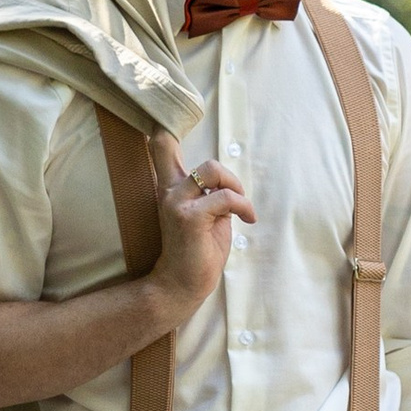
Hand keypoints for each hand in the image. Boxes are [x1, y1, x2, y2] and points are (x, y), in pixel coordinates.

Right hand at [149, 147, 254, 322]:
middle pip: (180, 147)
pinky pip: (226, 198)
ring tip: (242, 209)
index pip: (162, 148)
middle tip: (237, 196)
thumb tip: (226, 180)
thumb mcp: (206, 215)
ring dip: (235, 186)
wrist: (183, 285)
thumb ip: (210, 193)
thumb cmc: (199, 251)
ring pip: (212, 169)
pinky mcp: (190, 217)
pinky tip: (248, 219)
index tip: (167, 126)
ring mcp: (177, 202)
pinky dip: (243, 206)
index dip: (164, 130)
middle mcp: (170, 191)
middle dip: (222, 169)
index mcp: (172, 189)